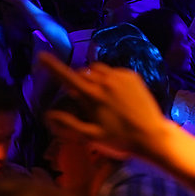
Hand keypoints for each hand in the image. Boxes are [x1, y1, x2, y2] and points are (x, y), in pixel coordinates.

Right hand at [40, 52, 169, 157]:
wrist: (153, 136)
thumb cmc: (120, 140)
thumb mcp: (92, 136)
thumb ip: (69, 123)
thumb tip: (48, 114)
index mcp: (92, 96)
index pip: (67, 77)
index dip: (52, 66)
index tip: (41, 56)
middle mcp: (104, 81)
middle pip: (83, 72)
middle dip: (78, 80)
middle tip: (81, 96)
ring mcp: (120, 76)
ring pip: (98, 69)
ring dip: (93, 76)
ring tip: (98, 93)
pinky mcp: (132, 76)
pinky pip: (114, 70)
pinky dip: (109, 78)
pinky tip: (115, 93)